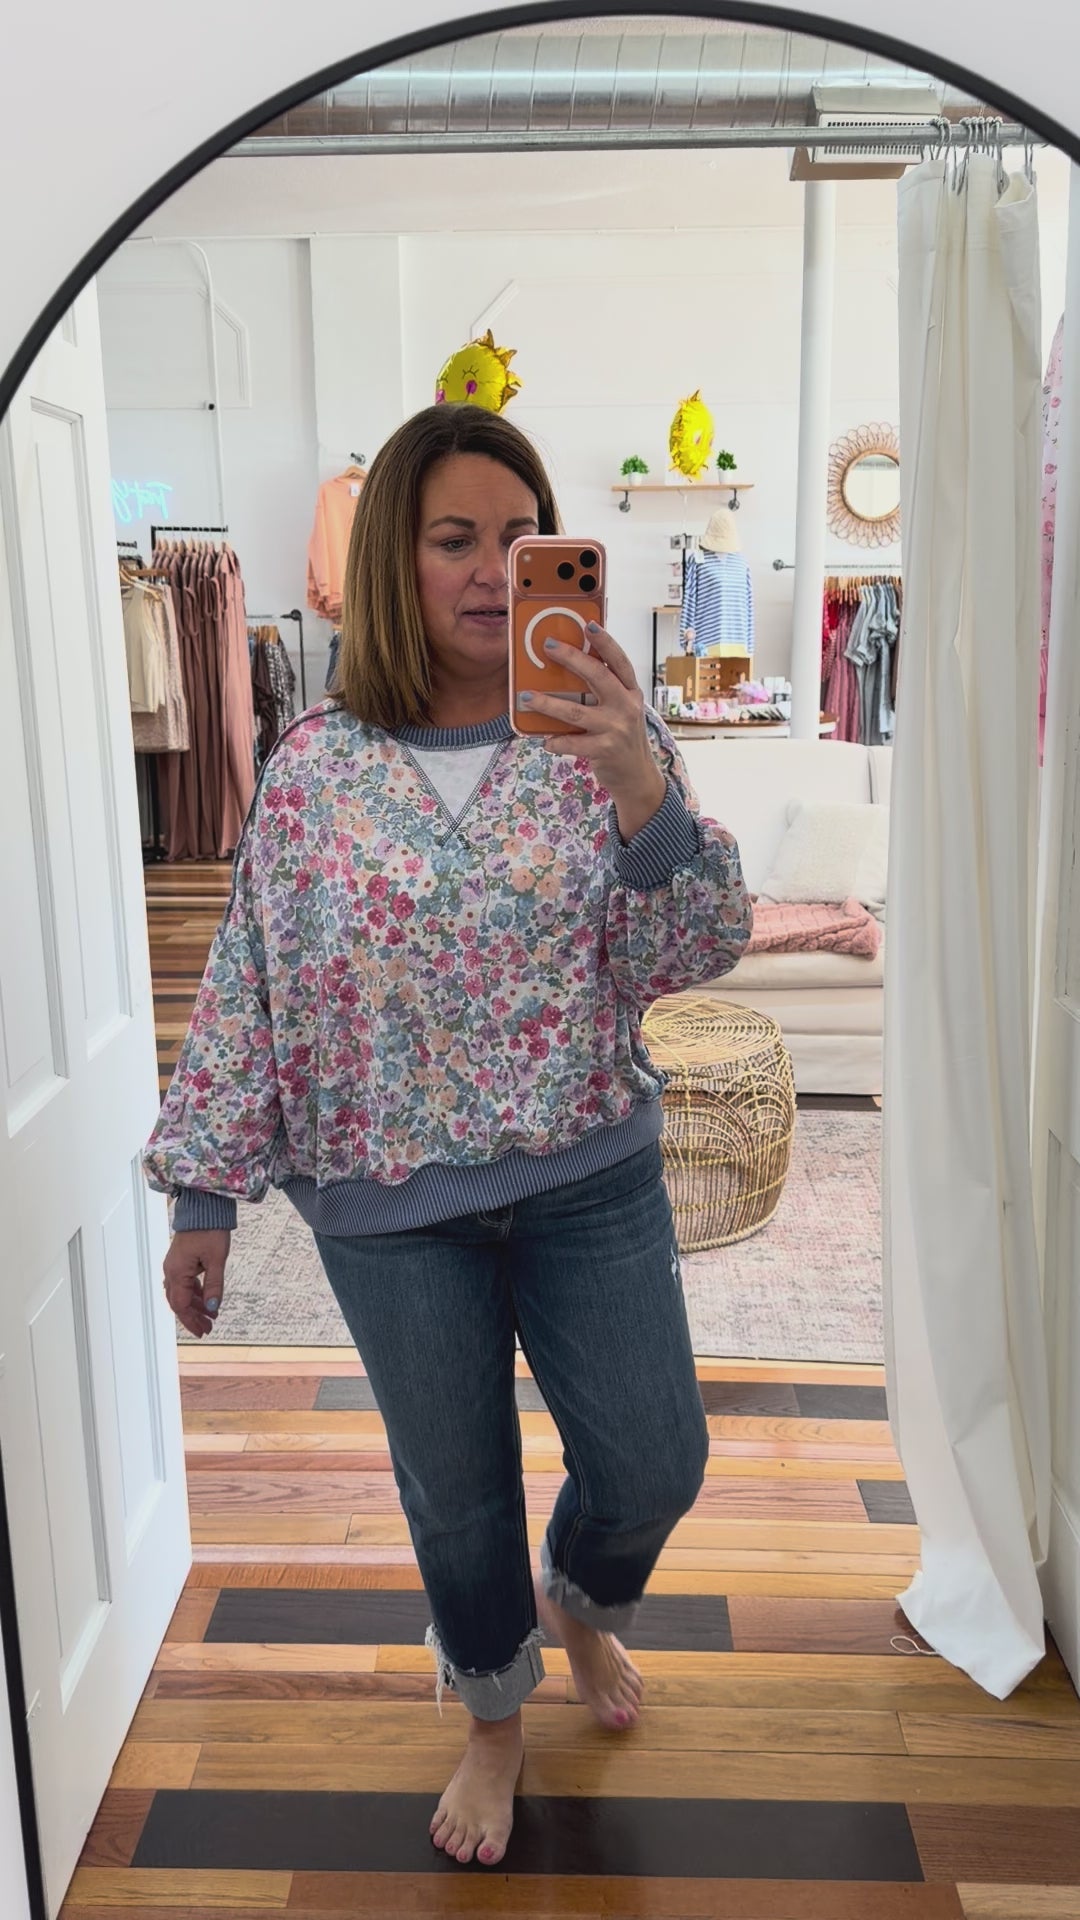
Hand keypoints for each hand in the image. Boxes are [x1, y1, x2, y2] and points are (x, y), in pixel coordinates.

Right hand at [163, 1230, 229, 1339]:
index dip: (192, 1321)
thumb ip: (214, 1285)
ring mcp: (175, 1265)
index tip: (203, 1331)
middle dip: (193, 1317)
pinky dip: (196, 1293)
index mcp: (177, 1272)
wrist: (204, 1207)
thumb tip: (213, 1307)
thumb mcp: (216, 1260)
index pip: (181, 1305)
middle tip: (208, 1328)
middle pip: (179, 1302)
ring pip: (182, 1293)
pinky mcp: (181, 1261)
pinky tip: (207, 1299)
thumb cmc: (209, 1229)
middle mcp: (172, 1271)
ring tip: (211, 1316)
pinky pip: (185, 1283)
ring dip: (196, 1306)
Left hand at [520, 622, 665, 826]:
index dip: (605, 642)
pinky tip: (545, 740)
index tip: (588, 625)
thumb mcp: (622, 710)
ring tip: (527, 697)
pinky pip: (572, 743)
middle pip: (597, 676)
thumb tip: (571, 669)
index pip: (619, 662)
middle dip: (571, 658)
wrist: (637, 776)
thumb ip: (605, 692)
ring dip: (548, 704)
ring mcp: (616, 729)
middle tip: (547, 646)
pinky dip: (556, 741)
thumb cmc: (622, 738)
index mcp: (631, 693)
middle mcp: (626, 707)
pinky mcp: (604, 750)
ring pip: (576, 712)